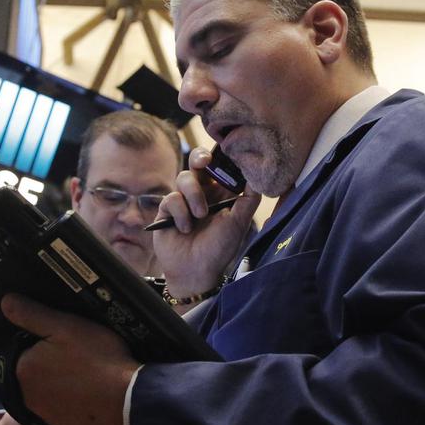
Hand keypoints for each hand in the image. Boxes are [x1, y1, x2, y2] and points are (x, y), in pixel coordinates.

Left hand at [0, 294, 138, 424]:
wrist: (127, 400)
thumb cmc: (96, 359)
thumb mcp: (64, 326)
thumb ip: (32, 315)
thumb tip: (6, 303)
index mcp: (23, 369)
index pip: (23, 350)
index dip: (43, 341)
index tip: (65, 339)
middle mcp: (28, 396)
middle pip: (36, 371)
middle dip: (51, 362)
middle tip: (79, 353)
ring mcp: (47, 415)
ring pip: (50, 390)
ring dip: (62, 382)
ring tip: (88, 371)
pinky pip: (65, 408)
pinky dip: (74, 399)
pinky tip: (92, 390)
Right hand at [150, 148, 258, 298]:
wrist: (195, 271)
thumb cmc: (219, 249)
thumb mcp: (239, 223)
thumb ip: (249, 198)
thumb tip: (258, 175)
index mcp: (220, 193)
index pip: (220, 166)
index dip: (222, 157)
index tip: (226, 152)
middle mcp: (202, 192)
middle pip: (198, 161)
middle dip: (200, 157)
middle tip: (205, 163)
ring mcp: (183, 199)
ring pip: (185, 177)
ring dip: (194, 195)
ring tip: (200, 215)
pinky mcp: (167, 209)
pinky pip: (172, 198)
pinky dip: (180, 212)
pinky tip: (184, 228)